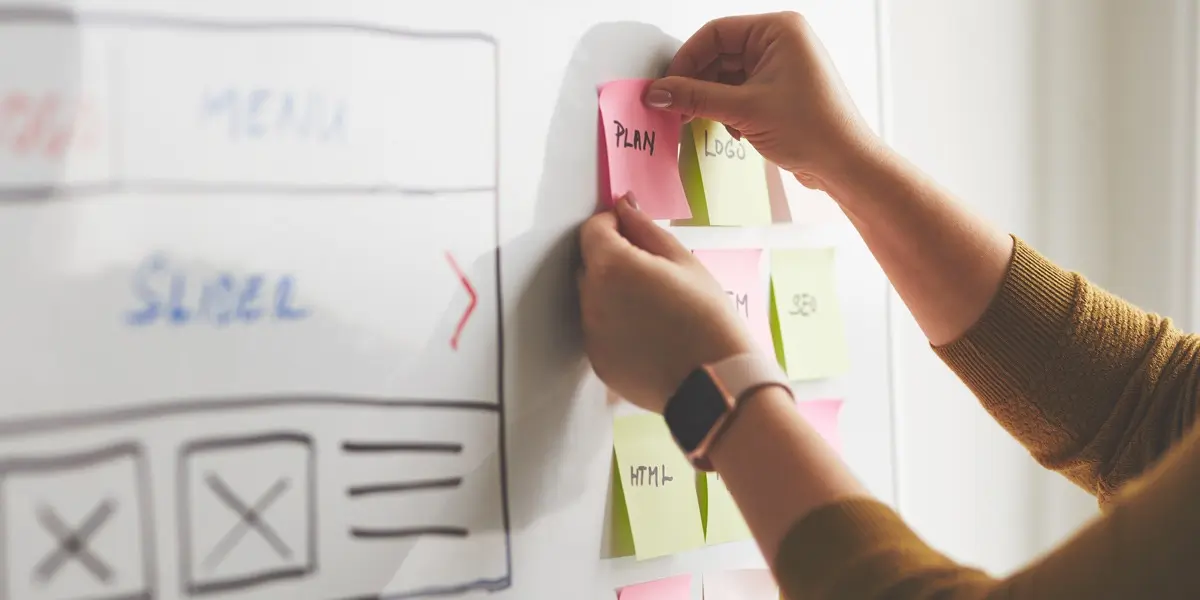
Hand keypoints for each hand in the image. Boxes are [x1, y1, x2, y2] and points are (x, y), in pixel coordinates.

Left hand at [578, 195, 753, 412]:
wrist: (715, 381)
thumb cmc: (707, 316)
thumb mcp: (684, 262)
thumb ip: (646, 229)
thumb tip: (623, 206)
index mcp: (612, 267)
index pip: (593, 229)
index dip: (613, 225)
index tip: (635, 232)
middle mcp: (591, 299)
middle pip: (589, 264)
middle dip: (613, 260)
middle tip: (654, 273)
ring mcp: (591, 333)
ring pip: (594, 299)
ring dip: (613, 294)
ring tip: (656, 309)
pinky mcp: (597, 361)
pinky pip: (599, 331)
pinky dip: (616, 326)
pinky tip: (650, 335)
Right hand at [644, 12, 878, 190]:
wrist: (845, 163)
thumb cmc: (813, 129)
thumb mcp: (744, 110)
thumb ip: (695, 98)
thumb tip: (659, 92)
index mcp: (779, 31)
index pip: (716, 33)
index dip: (687, 60)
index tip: (667, 86)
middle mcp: (781, 42)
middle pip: (719, 55)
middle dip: (698, 84)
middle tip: (677, 109)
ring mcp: (782, 67)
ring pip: (727, 76)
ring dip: (713, 101)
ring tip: (708, 123)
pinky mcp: (780, 91)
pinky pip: (740, 92)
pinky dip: (728, 110)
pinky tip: (734, 131)